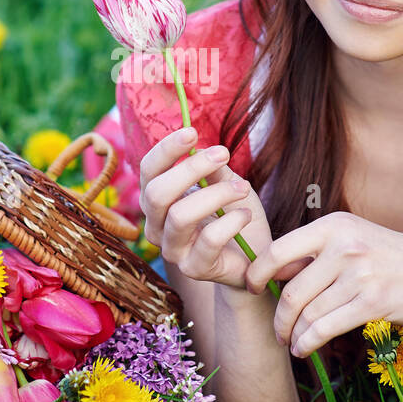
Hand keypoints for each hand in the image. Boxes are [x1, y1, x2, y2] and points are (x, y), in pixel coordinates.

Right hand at [139, 126, 272, 290]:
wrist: (254, 257)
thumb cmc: (234, 216)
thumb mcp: (225, 183)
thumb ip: (212, 169)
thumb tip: (202, 150)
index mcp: (156, 201)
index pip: (148, 171)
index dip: (166, 150)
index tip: (192, 132)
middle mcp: (156, 225)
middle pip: (156, 193)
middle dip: (190, 169)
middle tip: (223, 153)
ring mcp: (172, 250)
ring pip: (180, 216)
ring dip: (216, 194)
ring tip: (242, 187)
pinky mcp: (193, 268)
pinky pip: (209, 240)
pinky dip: (232, 221)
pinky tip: (245, 215)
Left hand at [244, 211, 402, 357]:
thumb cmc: (387, 256)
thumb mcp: (351, 239)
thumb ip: (312, 253)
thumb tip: (268, 272)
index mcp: (334, 225)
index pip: (278, 250)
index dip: (257, 273)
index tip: (251, 287)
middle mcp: (345, 246)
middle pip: (291, 291)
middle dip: (278, 317)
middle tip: (277, 330)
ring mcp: (359, 274)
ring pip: (307, 313)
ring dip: (293, 334)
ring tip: (291, 342)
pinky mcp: (372, 302)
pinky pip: (325, 328)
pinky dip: (307, 343)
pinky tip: (303, 349)